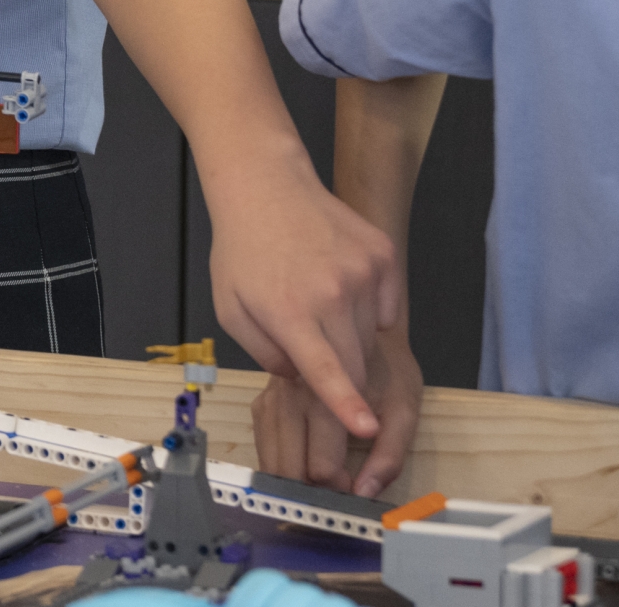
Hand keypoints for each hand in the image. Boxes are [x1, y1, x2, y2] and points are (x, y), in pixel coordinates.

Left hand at [205, 163, 397, 445]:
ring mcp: (363, 272)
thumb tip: (301, 380)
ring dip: (351, 339)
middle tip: (325, 368)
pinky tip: (337, 286)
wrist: (266, 188)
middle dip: (345, 381)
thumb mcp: (231, 309)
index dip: (347, 405)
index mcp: (290, 310)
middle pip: (356, 362)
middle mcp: (332, 293)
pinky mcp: (383, 257)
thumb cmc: (243, 252)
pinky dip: (368, 311)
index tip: (369, 431)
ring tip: (317, 306)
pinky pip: (386, 307)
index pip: (326, 369)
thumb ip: (265, 353)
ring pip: (372, 336)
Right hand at [253, 323, 420, 496]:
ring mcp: (271, 399)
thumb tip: (365, 492)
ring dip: (290, 479)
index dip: (340, 488)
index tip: (354, 484)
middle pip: (287, 467)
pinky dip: (276, 461)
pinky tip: (297, 463)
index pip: (320, 467)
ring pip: (268, 458)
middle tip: (335, 487)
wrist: (363, 330)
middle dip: (310, 489)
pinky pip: (261, 441)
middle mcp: (290, 400)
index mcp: (325, 401)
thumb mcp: (403, 411)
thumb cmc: (387, 372)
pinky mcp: (262, 399)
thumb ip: (388, 455)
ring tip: (319, 480)